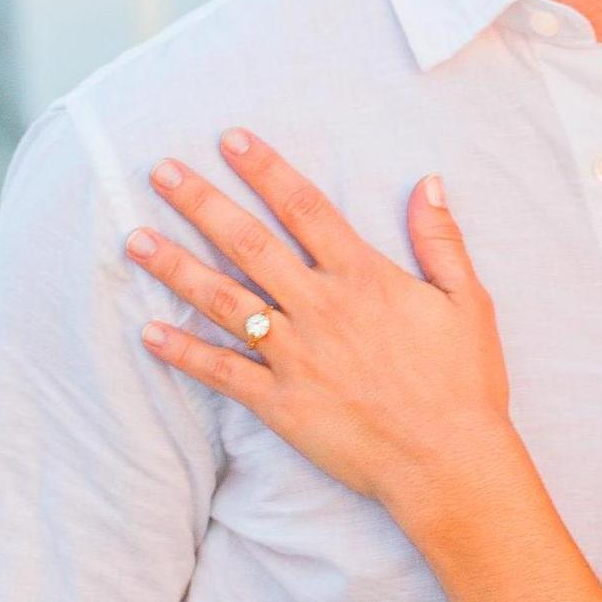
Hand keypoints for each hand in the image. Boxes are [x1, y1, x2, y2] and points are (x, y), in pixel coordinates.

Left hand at [125, 129, 516, 530]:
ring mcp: (294, 356)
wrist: (447, 462)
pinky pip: (221, 373)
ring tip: (134, 239)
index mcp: (363, 277)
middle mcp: (319, 308)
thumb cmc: (464, 383)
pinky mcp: (280, 403)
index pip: (304, 207)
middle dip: (201, 202)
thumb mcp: (467, 301)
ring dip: (175, 268)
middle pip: (248, 242)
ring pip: (223, 301)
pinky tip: (149, 334)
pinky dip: (183, 353)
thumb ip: (441, 240)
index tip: (231, 139)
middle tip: (160, 171)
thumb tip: (428, 182)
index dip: (265, 168)